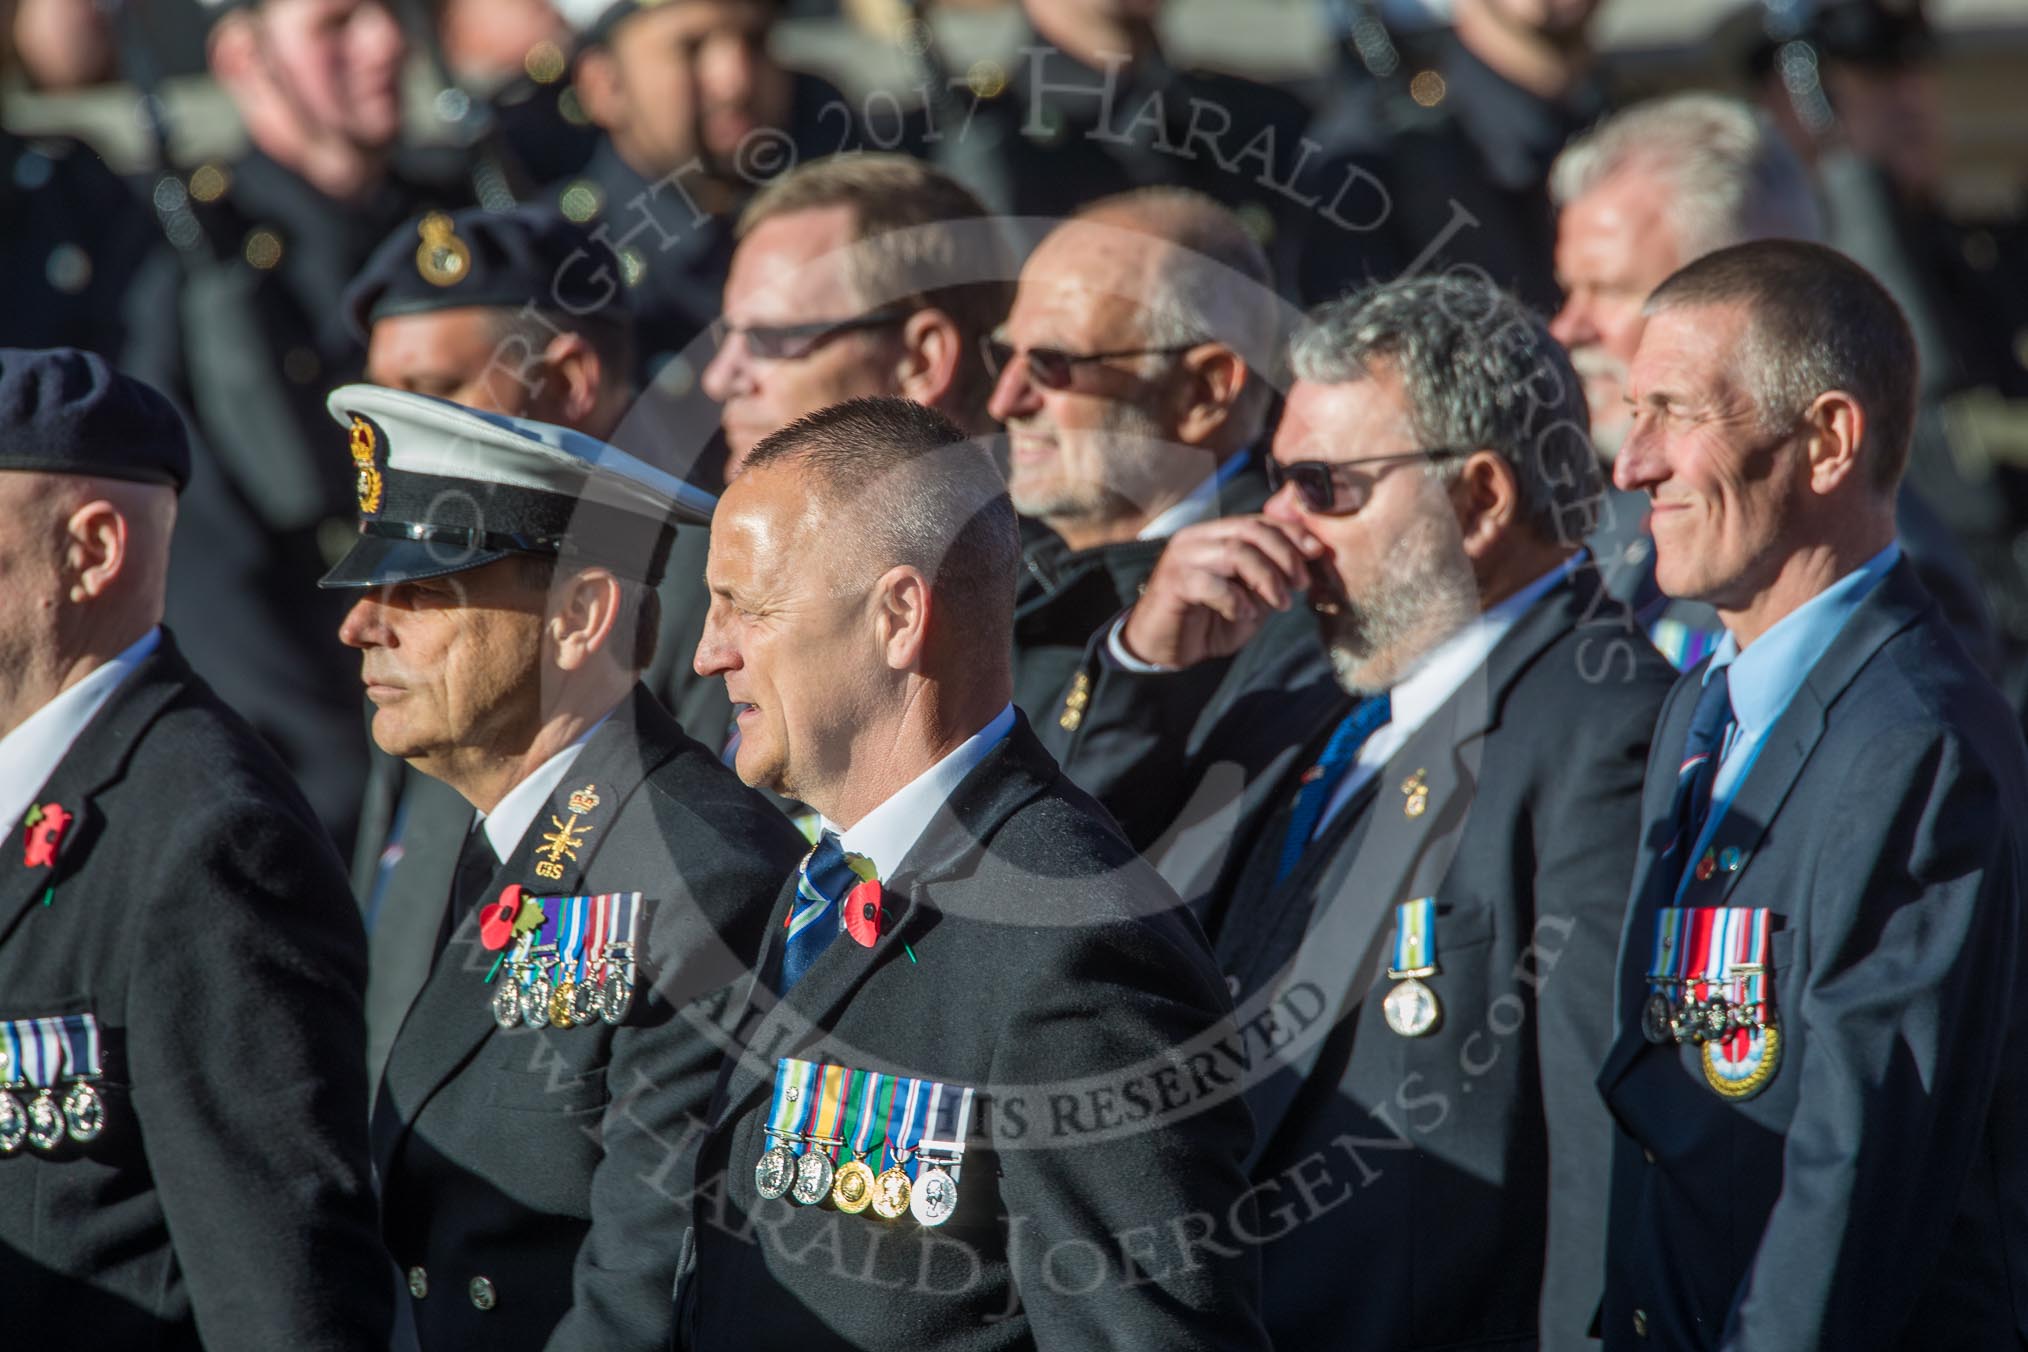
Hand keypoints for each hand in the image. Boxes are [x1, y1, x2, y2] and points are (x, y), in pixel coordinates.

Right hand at [1119, 514, 1327, 668]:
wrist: (1164, 650)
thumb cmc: (1208, 623)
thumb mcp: (1251, 600)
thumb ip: (1272, 580)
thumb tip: (1308, 565)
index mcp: (1216, 534)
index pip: (1259, 520)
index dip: (1292, 533)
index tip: (1318, 552)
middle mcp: (1197, 538)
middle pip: (1250, 529)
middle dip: (1284, 555)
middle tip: (1301, 584)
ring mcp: (1182, 557)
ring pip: (1235, 551)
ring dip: (1266, 578)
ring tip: (1280, 604)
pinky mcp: (1172, 582)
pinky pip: (1212, 583)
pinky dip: (1235, 600)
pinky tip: (1243, 615)